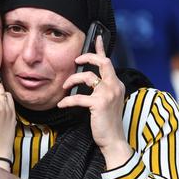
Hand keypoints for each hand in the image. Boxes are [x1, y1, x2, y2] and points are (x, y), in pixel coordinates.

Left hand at [58, 36, 133, 167]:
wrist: (113, 141)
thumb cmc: (107, 123)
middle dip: (87, 56)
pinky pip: (78, 97)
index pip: (109, 62)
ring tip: (65, 87)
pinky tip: (62, 104)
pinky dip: (67, 100)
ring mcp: (108, 94)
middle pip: (102, 62)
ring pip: (87, 76)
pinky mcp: (99, 104)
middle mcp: (115, 86)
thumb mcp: (107, 102)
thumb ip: (100, 89)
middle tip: (76, 60)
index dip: (101, 49)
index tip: (97, 38)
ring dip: (72, 80)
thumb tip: (87, 80)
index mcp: (117, 84)